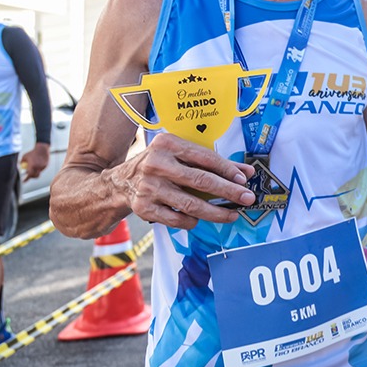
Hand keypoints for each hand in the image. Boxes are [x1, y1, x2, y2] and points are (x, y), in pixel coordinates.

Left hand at [20, 142, 50, 179]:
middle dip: (32, 176)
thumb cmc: (32, 152)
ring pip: (38, 172)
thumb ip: (21, 162)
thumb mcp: (24, 157)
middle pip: (35, 176)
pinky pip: (42, 169)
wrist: (42, 149)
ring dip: (36, 171)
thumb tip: (19, 167)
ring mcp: (43, 167)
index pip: (29, 175)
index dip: (26, 179)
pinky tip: (39, 162)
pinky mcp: (46, 165)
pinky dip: (39, 167)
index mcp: (32, 166)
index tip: (23, 181)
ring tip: (35, 164)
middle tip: (29, 175)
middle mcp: (38, 167)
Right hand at [113, 133, 255, 229]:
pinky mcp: (143, 208)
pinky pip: (176, 219)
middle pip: (200, 181)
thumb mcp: (180, 156)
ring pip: (190, 204)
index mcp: (168, 144)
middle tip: (247, 198)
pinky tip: (200, 219)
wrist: (119, 183)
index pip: (204, 157)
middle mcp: (156, 164)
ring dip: (216, 212)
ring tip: (232, 215)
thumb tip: (245, 172)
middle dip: (228, 191)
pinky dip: (192, 221)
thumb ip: (212, 162)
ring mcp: (149, 187)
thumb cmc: (159, 166)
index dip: (227, 169)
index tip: (244, 179)